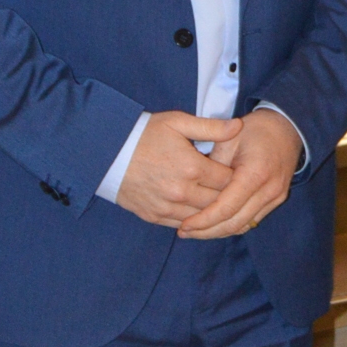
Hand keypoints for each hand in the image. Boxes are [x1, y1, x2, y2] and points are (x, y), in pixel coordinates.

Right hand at [116, 111, 243, 227]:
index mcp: (192, 167)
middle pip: (218, 201)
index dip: (236, 175)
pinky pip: (182, 224)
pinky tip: (198, 211)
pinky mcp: (154, 216)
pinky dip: (193, 220)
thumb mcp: (177, 122)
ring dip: (211, 210)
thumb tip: (238, 127)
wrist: (107, 152)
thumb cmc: (144, 133)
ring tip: (217, 199)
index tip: (237, 170)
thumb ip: (211, 127)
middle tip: (231, 187)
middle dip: (227, 195)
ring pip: (202, 217)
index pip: (228, 180)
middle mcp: (182, 191)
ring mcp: (167, 206)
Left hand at [176, 107, 304, 238]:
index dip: (204, 220)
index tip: (185, 225)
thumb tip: (194, 192)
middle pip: (235, 223)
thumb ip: (212, 167)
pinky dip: (231, 225)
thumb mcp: (227, 139)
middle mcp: (269, 190)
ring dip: (218, 231)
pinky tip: (214, 224)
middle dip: (208, 231)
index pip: (227, 207)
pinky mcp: (276, 200)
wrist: (286, 128)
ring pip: (243, 226)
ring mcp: (276, 197)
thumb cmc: (254, 130)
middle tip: (184, 231)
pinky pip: (251, 220)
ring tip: (194, 231)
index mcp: (256, 173)